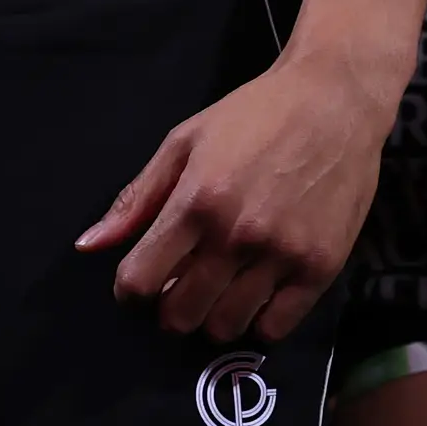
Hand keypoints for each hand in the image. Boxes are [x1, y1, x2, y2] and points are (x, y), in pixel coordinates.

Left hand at [77, 48, 389, 341]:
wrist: (337, 98)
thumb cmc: (256, 114)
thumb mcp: (185, 140)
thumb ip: (138, 197)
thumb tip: (88, 246)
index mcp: (197, 201)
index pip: (139, 281)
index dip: (131, 289)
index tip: (142, 280)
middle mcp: (237, 235)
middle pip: (179, 315)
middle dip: (170, 307)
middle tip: (185, 285)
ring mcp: (282, 254)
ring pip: (226, 327)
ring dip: (214, 315)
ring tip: (223, 289)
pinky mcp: (321, 266)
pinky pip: (276, 327)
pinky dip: (259, 321)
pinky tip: (259, 293)